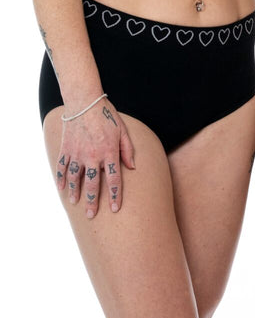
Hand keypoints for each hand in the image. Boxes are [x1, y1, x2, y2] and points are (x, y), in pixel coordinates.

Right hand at [56, 97, 135, 217]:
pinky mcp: (66, 149)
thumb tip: (132, 167)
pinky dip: (60, 179)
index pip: (114, 179)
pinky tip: (61, 188)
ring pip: (74, 178)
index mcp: (109, 152)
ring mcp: (77, 153)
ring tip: (76, 203)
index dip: (115, 196)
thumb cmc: (107, 116)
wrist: (84, 102)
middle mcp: (92, 156)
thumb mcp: (123, 131)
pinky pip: (61, 167)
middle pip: (93, 184)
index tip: (115, 209)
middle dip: (93, 201)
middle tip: (92, 215)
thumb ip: (128, 150)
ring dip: (75, 192)